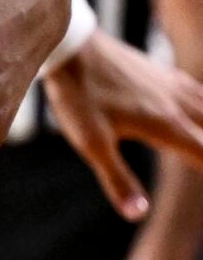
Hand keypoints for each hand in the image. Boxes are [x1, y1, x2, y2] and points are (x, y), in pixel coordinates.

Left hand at [43, 28, 202, 218]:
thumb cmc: (78, 95)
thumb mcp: (92, 143)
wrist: (68, 44)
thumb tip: (137, 215)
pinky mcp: (157, 70)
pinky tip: (198, 102)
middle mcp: (176, 104)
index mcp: (166, 126)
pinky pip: (194, 89)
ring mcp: (168, 84)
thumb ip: (117, 179)